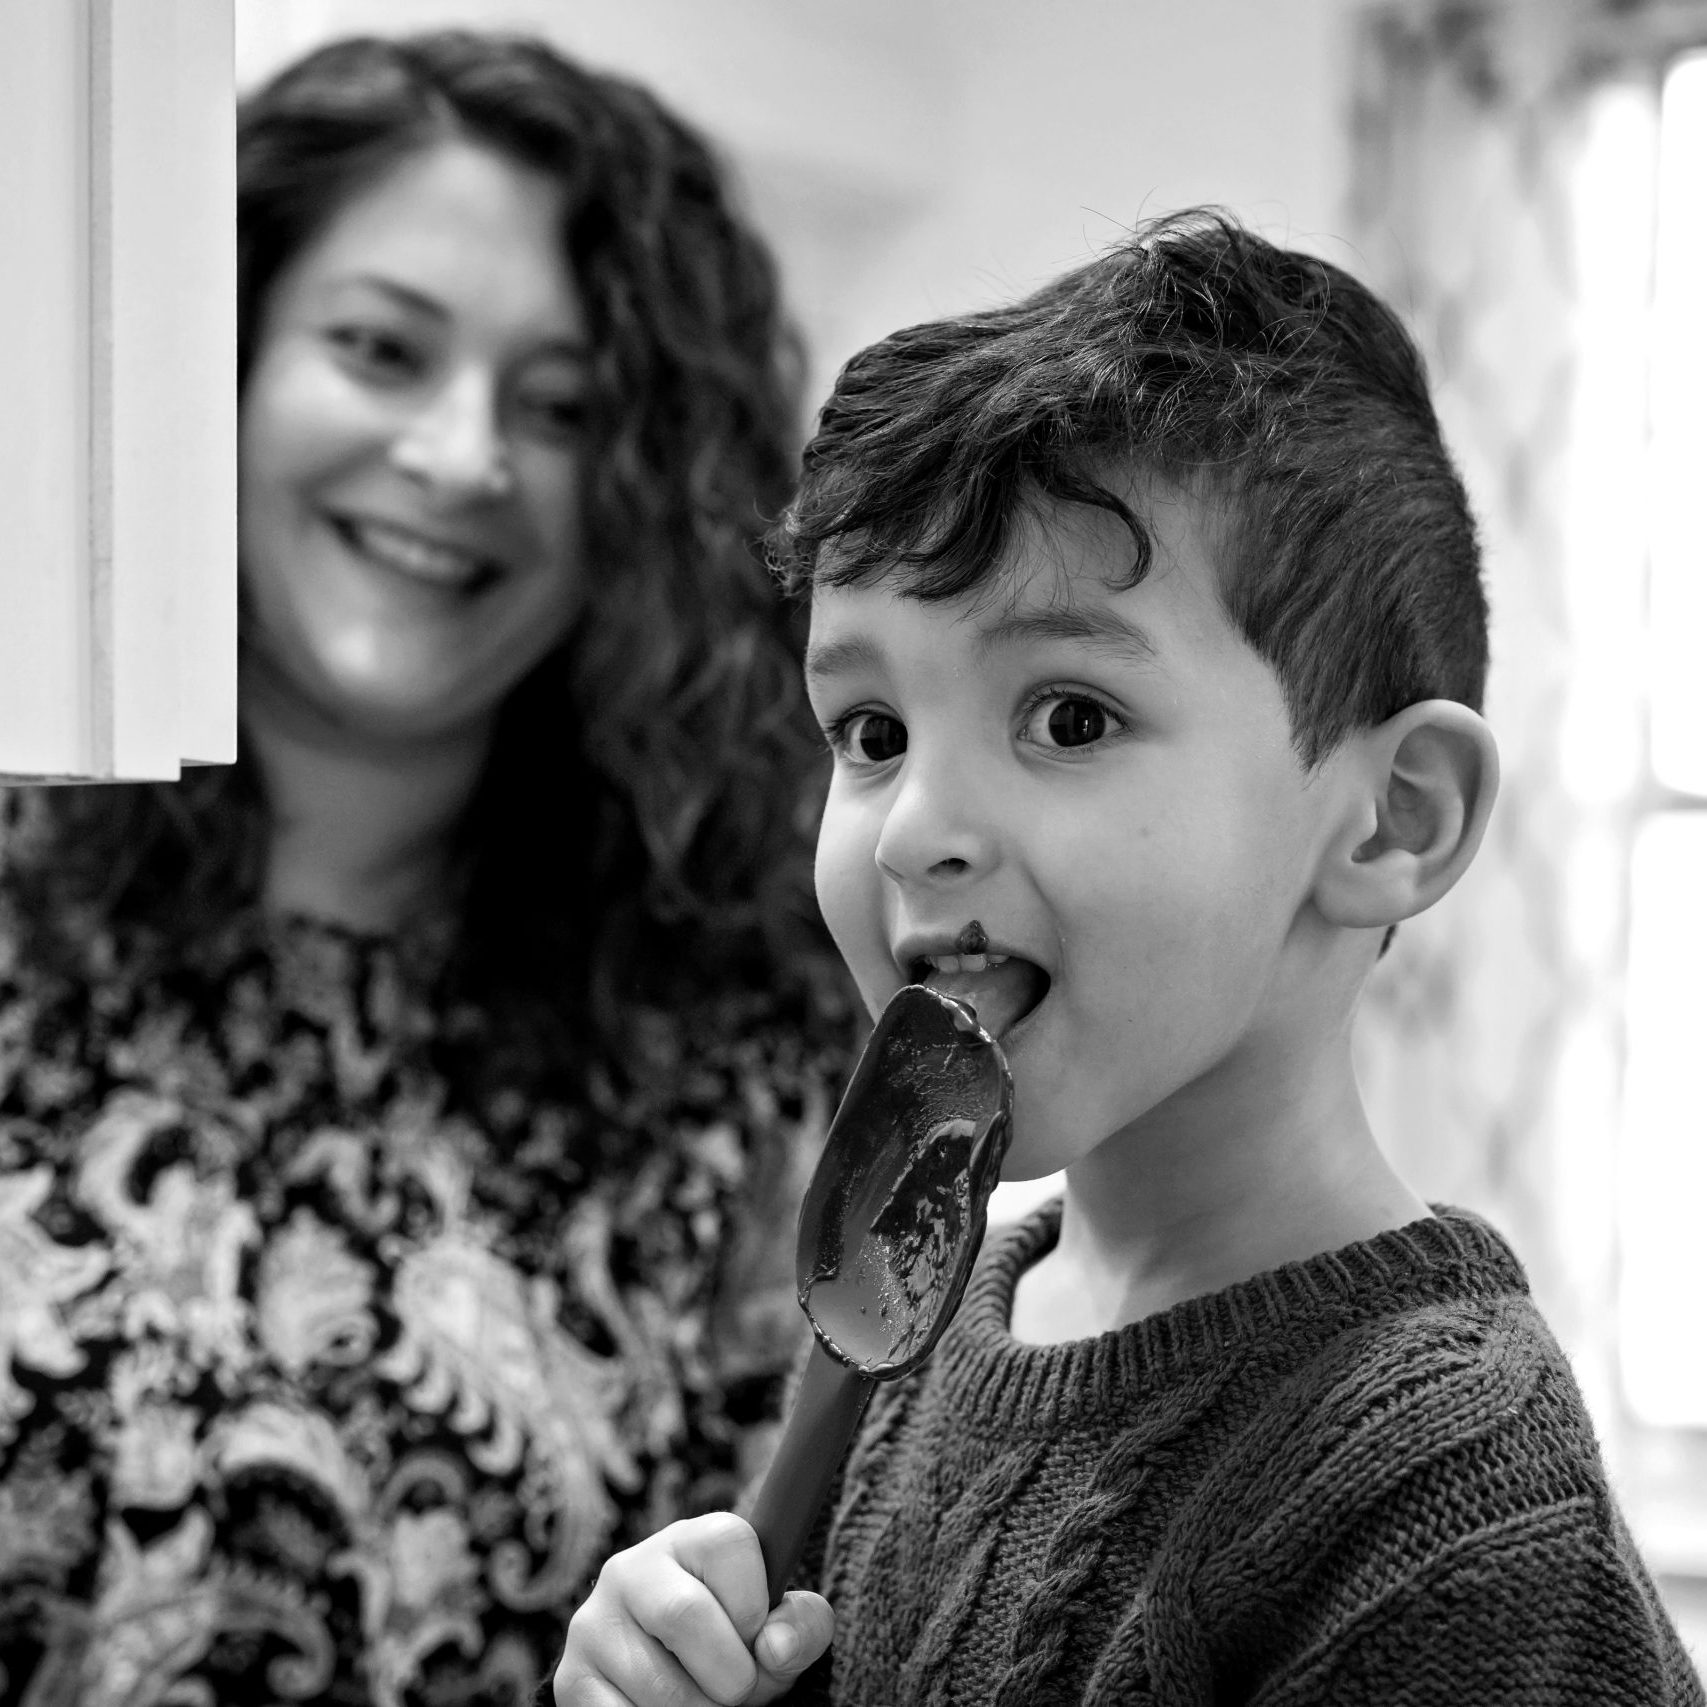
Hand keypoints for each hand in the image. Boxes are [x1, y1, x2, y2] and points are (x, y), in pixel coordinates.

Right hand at [555, 1512, 833, 1704]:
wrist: (673, 1676)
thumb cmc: (735, 1642)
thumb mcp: (777, 1626)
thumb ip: (802, 1625)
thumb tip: (775, 1648)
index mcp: (688, 1539)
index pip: (730, 1543)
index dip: (756, 1604)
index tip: (756, 1633)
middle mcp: (630, 1569)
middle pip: (685, 1614)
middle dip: (731, 1674)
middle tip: (737, 1689)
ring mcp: (593, 1623)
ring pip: (657, 1684)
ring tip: (705, 1703)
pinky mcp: (571, 1679)